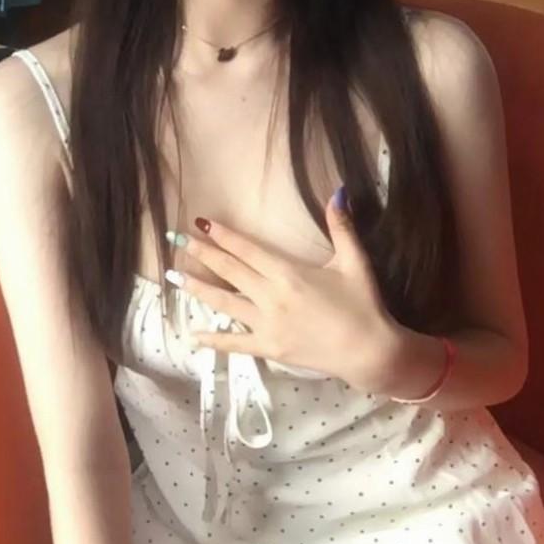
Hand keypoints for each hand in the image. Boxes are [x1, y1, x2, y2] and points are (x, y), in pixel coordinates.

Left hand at [169, 187, 398, 385]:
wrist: (369, 351)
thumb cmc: (363, 305)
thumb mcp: (355, 262)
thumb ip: (341, 227)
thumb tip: (337, 192)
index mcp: (288, 273)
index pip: (248, 250)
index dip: (224, 235)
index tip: (202, 223)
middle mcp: (271, 296)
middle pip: (229, 271)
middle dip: (203, 254)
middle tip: (178, 240)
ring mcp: (266, 324)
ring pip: (224, 303)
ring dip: (198, 288)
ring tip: (175, 277)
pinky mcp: (269, 348)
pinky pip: (234, 343)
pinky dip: (212, 339)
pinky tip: (192, 335)